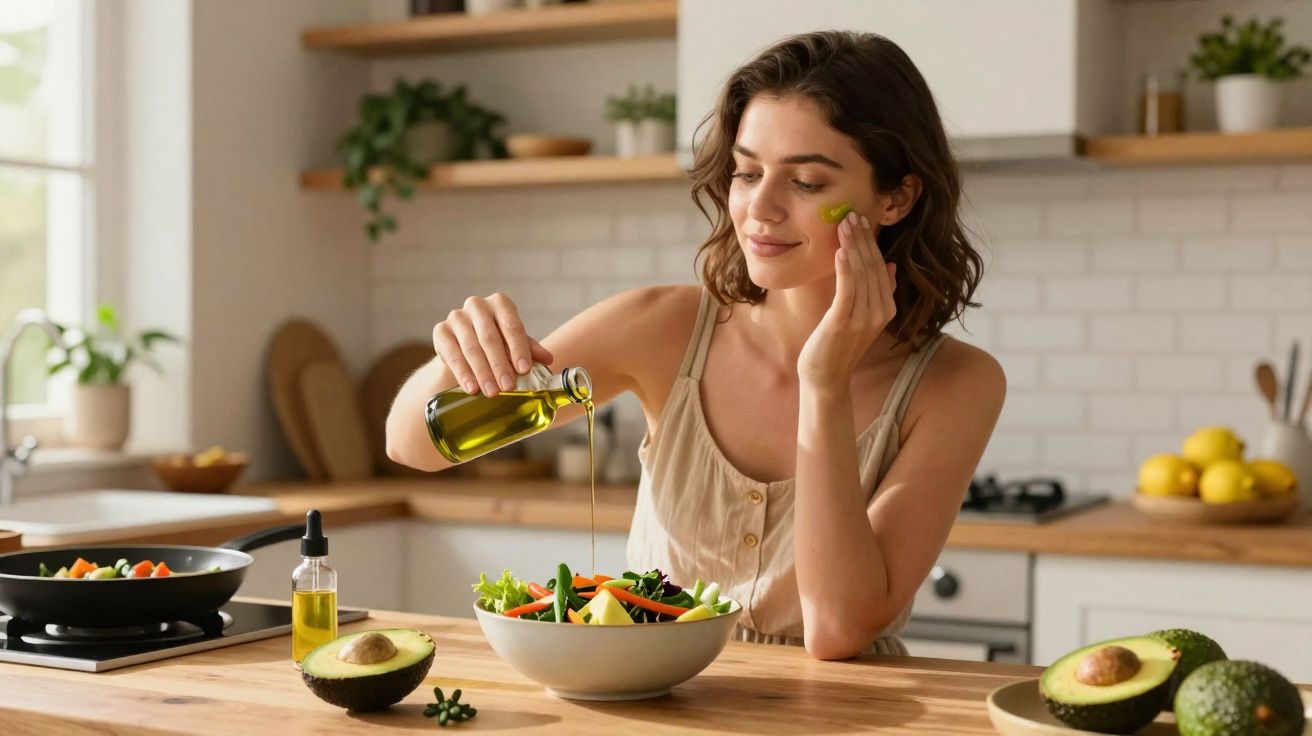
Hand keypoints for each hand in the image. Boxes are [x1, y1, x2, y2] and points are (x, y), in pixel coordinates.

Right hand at [432, 293, 553, 396]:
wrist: (463, 344)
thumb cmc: (496, 341)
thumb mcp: (514, 343)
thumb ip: (530, 349)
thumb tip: (548, 359)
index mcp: (500, 304)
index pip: (512, 326)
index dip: (519, 349)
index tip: (524, 369)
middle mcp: (477, 305)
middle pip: (490, 338)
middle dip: (500, 365)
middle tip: (508, 387)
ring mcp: (457, 317)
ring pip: (471, 347)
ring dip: (482, 372)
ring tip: (492, 392)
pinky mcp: (440, 331)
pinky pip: (453, 354)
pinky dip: (463, 373)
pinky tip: (472, 388)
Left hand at [797, 211, 896, 389]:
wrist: (826, 378)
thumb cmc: (839, 346)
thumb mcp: (863, 317)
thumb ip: (880, 294)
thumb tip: (891, 266)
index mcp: (886, 309)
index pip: (881, 268)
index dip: (871, 243)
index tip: (861, 220)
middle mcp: (879, 313)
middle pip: (872, 267)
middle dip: (862, 239)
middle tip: (852, 214)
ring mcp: (862, 319)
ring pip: (860, 274)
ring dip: (852, 247)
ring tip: (844, 224)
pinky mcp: (842, 323)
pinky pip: (847, 291)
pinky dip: (844, 269)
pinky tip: (840, 251)